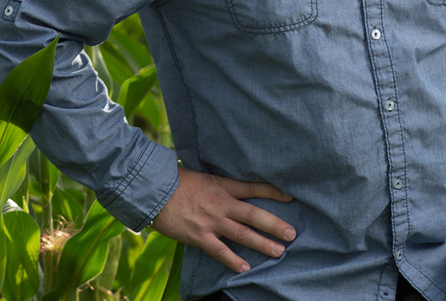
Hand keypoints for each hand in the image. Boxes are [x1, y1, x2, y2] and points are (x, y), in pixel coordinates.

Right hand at [150, 167, 296, 272]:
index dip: (274, 191)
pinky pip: (220, 251)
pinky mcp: (199, 236)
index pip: (254, 187)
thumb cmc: (176, 181)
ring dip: (262, 243)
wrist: (153, 190)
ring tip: (279, 252)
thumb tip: (232, 190)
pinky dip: (233, 260)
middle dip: (275, 224)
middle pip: (254, 214)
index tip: (291, 196)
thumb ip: (219, 185)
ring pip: (242, 234)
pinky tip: (245, 268)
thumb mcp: (202, 177)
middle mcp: (221, 203)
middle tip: (292, 234)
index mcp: (223, 185)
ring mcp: (211, 221)